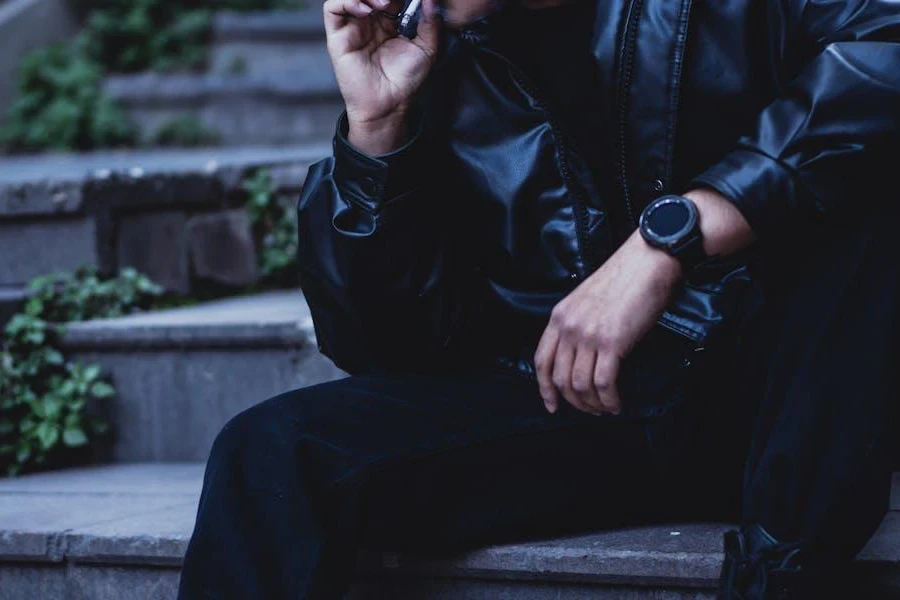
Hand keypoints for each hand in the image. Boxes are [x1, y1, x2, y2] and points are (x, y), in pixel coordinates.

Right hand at [324, 0, 440, 153]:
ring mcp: (353, 27)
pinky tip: (367, 10)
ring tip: (385, 2)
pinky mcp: (338, 36)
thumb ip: (431, 22)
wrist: (390, 104)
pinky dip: (348, 1)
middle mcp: (369, 22)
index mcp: (388, 22)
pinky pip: (333, 8)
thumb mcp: (428, 49)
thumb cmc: (406, 82)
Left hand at [534, 231, 682, 414]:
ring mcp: (588, 335)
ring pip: (580, 385)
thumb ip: (579, 326)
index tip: (552, 404)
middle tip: (590, 409)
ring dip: (593, 404)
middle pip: (559, 378)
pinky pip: (604, 384)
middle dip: (574, 401)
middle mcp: (569, 327)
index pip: (541, 361)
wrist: (648, 261)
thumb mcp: (587, 300)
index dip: (545, 388)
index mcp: (559, 316)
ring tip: (606, 407)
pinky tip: (618, 403)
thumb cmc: (625, 278)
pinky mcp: (612, 343)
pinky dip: (610, 400)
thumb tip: (584, 359)